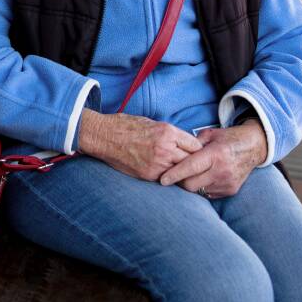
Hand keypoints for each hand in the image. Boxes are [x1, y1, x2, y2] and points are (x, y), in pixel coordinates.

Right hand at [78, 110, 203, 181]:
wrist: (104, 136)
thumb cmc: (126, 126)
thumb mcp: (152, 123)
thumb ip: (170, 134)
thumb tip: (184, 143)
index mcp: (167, 132)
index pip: (195, 145)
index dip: (197, 149)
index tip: (196, 151)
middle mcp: (165, 148)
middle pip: (192, 160)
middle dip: (193, 162)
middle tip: (193, 164)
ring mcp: (157, 163)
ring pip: (180, 172)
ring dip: (181, 171)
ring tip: (180, 170)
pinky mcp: (148, 174)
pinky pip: (165, 178)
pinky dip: (167, 176)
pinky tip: (164, 172)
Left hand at [158, 120, 267, 197]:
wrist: (254, 147)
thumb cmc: (227, 139)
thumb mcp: (210, 134)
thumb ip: (192, 143)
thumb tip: (174, 152)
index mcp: (215, 154)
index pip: (190, 167)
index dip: (174, 174)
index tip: (162, 180)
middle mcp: (222, 170)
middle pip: (191, 184)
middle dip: (179, 181)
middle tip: (174, 175)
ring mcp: (227, 182)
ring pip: (199, 191)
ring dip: (191, 185)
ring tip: (190, 174)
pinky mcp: (231, 190)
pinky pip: (208, 194)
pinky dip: (202, 187)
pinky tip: (203, 177)